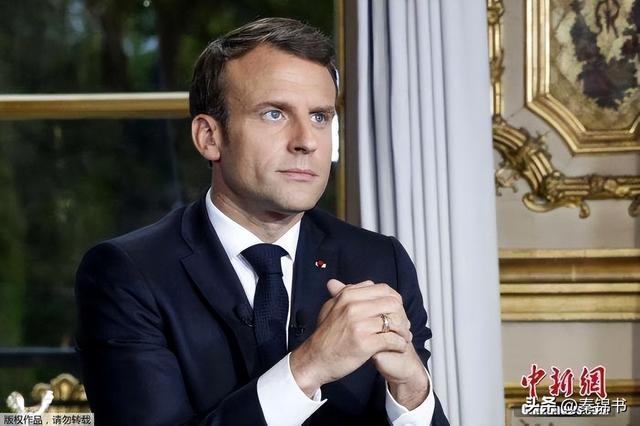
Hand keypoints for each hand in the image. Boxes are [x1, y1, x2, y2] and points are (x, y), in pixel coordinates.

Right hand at [290, 279, 410, 395]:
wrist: (315, 360)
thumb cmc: (324, 336)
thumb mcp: (328, 308)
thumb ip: (338, 294)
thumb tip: (337, 282)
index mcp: (348, 296)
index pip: (383, 289)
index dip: (395, 300)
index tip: (396, 311)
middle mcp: (353, 307)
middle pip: (392, 303)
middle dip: (402, 314)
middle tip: (403, 326)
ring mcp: (359, 325)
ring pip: (394, 321)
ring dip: (403, 330)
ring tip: (404, 337)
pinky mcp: (364, 343)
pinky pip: (391, 340)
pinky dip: (399, 344)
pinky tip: (398, 347)